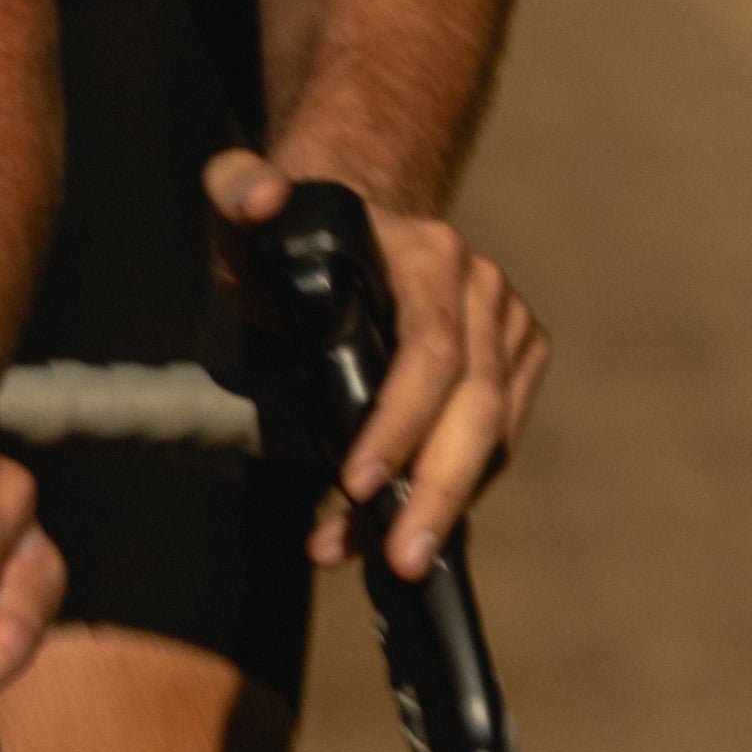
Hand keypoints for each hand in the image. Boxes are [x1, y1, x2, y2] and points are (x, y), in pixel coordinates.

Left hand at [206, 151, 551, 576]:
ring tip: (385, 560)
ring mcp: (509, 330)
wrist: (351, 225)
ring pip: (494, 435)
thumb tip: (259, 197)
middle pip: (479, 406)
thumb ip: (234, 190)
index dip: (399, 422)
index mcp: (429, 255)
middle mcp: (483, 290)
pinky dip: (451, 491)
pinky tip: (393, 529)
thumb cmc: (288, 232)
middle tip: (400, 560)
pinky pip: (495, 443)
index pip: (430, 351)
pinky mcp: (516, 366)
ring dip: (441, 504)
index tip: (353, 483)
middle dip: (438, 490)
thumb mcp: (241, 207)